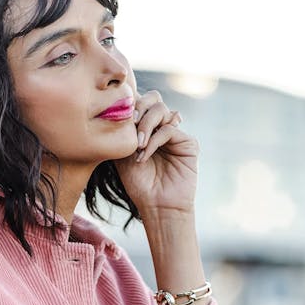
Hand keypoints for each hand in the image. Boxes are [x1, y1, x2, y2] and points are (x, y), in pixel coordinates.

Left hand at [115, 90, 198, 217]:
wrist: (156, 206)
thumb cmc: (138, 184)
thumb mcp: (122, 153)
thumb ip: (122, 130)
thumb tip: (116, 106)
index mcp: (148, 127)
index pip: (141, 101)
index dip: (130, 103)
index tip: (117, 116)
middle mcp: (163, 127)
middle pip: (154, 98)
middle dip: (138, 108)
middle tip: (129, 125)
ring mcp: (176, 133)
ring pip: (161, 109)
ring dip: (145, 125)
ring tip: (137, 146)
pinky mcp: (188, 143)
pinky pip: (169, 129)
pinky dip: (154, 140)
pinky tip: (144, 156)